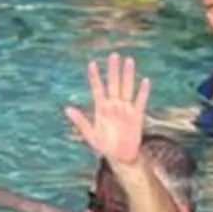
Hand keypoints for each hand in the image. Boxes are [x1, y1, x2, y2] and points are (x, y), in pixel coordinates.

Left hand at [64, 53, 151, 168]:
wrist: (121, 156)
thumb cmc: (104, 145)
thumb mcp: (90, 135)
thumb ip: (80, 121)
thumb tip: (67, 108)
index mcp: (101, 108)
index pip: (97, 88)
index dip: (94, 76)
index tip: (92, 63)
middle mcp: (113, 105)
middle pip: (113, 84)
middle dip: (113, 70)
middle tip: (114, 55)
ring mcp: (125, 109)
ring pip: (126, 88)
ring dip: (128, 75)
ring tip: (129, 60)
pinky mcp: (136, 115)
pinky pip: (140, 101)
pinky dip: (143, 92)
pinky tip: (145, 80)